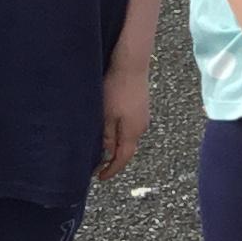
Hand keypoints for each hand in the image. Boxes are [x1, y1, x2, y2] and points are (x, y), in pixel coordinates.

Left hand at [98, 62, 151, 179]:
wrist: (131, 63)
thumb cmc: (117, 87)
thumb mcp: (106, 115)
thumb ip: (106, 136)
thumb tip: (106, 152)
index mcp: (133, 132)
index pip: (122, 158)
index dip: (111, 170)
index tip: (100, 177)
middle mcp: (142, 126)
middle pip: (126, 148)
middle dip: (113, 158)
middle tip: (98, 164)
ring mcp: (143, 115)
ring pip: (128, 136)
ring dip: (116, 143)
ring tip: (101, 146)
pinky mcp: (141, 106)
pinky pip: (130, 125)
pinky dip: (120, 131)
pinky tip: (110, 126)